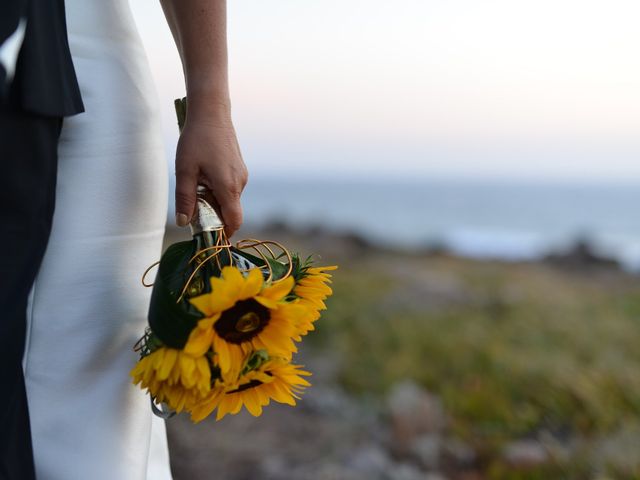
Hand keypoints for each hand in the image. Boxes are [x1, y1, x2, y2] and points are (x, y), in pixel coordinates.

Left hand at [174, 116, 247, 236]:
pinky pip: (230, 188)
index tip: (209, 237)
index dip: (223, 233)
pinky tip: (204, 177)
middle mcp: (240, 183)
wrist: (211, 113)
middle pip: (230, 211)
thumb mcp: (185, 171)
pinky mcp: (239, 169)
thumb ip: (185, 199)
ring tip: (196, 187)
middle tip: (193, 210)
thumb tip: (183, 222)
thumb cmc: (197, 139)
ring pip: (230, 199)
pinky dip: (218, 190)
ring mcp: (241, 175)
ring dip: (215, 201)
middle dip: (214, 216)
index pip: (234, 221)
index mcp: (228, 186)